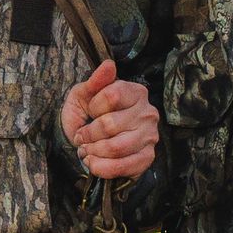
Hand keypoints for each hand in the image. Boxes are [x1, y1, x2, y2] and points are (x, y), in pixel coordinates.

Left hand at [60, 58, 158, 179]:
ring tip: (87, 150)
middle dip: (88, 134)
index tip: (90, 111)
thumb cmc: (87, 115)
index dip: (93, 106)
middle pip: (110, 124)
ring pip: (116, 147)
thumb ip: (95, 81)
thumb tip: (108, 64)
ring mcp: (150, 137)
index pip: (112, 94)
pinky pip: (123, 167)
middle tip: (82, 137)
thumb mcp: (84, 94)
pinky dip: (102, 168)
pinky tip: (94, 163)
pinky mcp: (147, 158)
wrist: (90, 142)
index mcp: (136, 92)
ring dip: (93, 151)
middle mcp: (148, 113)